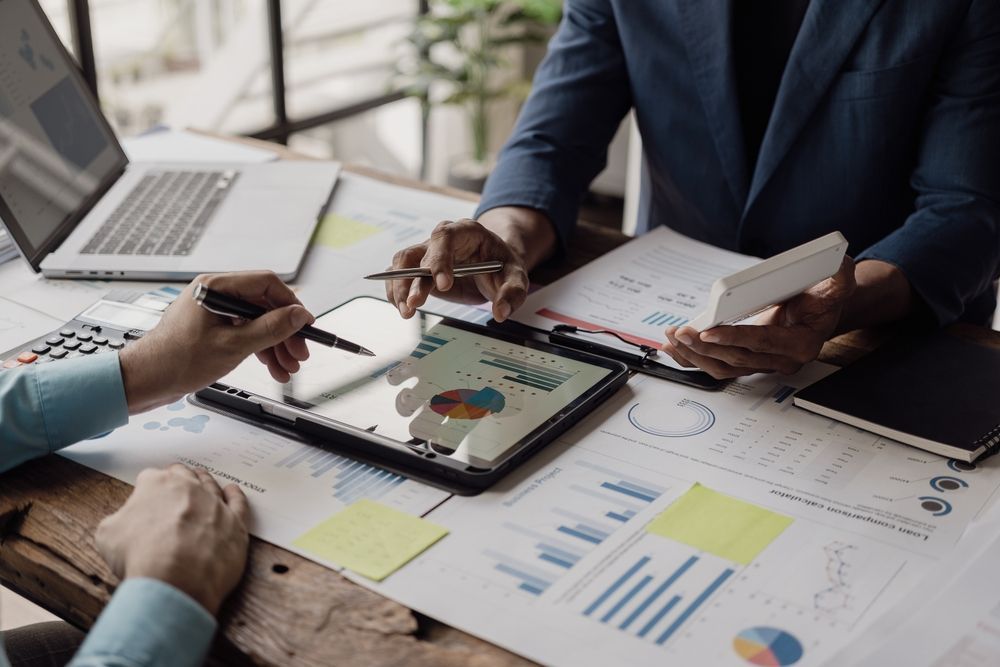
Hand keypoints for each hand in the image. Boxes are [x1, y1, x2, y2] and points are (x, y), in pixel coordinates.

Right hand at [95, 464, 249, 614]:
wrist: (175, 579)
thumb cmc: (140, 557)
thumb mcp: (107, 535)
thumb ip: (118, 520)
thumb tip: (124, 522)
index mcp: (156, 485)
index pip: (150, 478)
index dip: (147, 489)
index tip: (147, 497)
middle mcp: (188, 488)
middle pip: (183, 476)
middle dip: (178, 479)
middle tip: (175, 485)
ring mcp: (214, 504)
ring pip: (210, 486)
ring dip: (205, 483)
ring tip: (203, 481)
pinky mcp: (235, 522)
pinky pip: (238, 503)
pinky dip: (236, 495)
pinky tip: (232, 491)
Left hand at [120, 271, 315, 412]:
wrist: (145, 381)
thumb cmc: (175, 360)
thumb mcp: (233, 345)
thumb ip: (270, 328)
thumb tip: (297, 315)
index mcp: (215, 287)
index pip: (266, 284)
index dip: (291, 304)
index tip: (306, 324)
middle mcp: (215, 294)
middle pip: (264, 305)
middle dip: (285, 332)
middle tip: (299, 352)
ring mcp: (214, 311)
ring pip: (257, 322)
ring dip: (276, 345)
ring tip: (288, 367)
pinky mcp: (213, 328)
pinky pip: (245, 332)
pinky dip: (260, 349)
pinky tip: (272, 366)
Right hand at [386, 218, 529, 321]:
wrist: (495, 265)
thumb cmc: (503, 266)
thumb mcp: (517, 277)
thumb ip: (512, 293)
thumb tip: (501, 312)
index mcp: (466, 232)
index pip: (445, 237)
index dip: (440, 259)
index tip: (443, 284)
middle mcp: (442, 239)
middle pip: (419, 253)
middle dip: (413, 279)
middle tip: (414, 302)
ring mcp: (428, 253)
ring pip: (403, 263)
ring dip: (400, 286)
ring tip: (406, 310)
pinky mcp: (420, 269)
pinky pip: (400, 275)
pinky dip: (396, 291)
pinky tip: (401, 306)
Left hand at [661, 257, 856, 378]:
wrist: (820, 313)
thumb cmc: (823, 299)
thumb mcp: (837, 285)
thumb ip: (840, 279)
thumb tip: (840, 265)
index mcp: (800, 344)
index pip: (762, 344)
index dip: (735, 338)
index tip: (709, 332)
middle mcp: (780, 360)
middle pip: (737, 359)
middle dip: (705, 347)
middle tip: (680, 333)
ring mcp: (762, 364)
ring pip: (723, 367)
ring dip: (694, 356)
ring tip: (672, 339)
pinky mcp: (747, 362)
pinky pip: (717, 366)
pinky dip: (693, 359)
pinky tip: (673, 349)